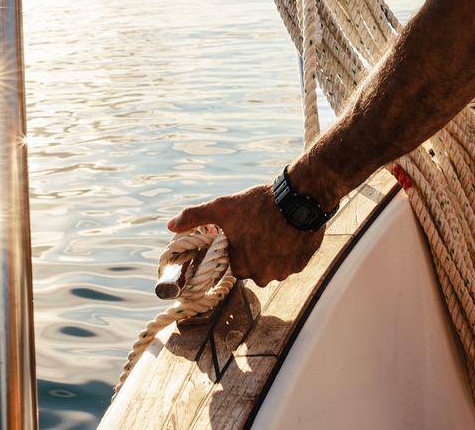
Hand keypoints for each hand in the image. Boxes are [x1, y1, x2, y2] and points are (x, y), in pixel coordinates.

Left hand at [167, 184, 323, 285]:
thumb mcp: (222, 208)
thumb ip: (195, 217)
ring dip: (274, 251)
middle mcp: (264, 275)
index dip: (238, 246)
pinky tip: (289, 230)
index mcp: (242, 266)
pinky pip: (292, 260)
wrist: (300, 198)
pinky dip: (290, 248)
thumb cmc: (258, 204)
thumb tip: (171, 225)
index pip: (234, 263)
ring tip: (275, 227)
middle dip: (256, 251)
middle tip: (259, 228)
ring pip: (275, 264)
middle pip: (255, 266)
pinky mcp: (303, 263)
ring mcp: (286, 271)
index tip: (243, 232)